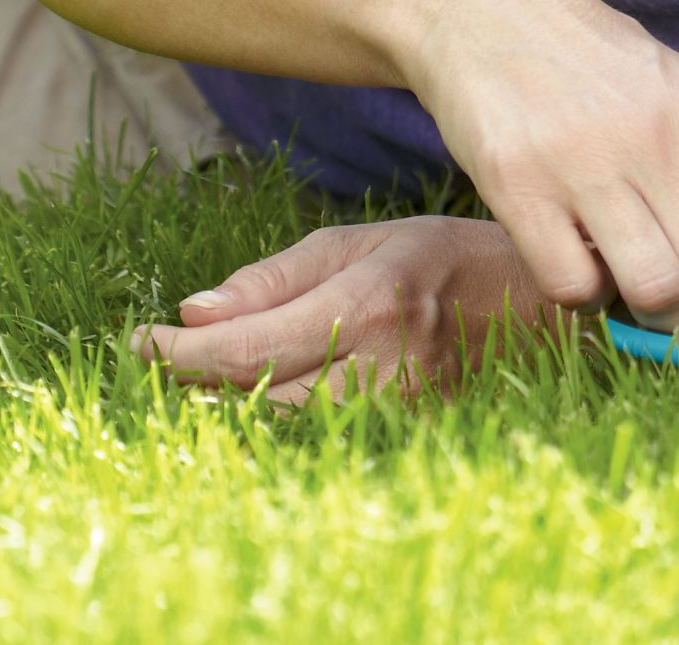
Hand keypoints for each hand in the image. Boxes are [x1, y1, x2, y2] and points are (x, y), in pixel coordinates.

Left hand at [134, 217, 566, 401]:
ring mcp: (395, 409)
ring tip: (202, 375)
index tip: (138, 340)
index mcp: (366, 303)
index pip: (244, 348)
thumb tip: (194, 311)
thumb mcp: (360, 240)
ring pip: (278, 426)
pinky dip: (275, 419)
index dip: (178, 352)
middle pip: (252, 397)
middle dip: (195, 381)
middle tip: (163, 357)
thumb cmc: (445, 258)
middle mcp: (380, 365)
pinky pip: (315, 437)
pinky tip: (257, 396)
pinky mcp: (402, 435)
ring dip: (228, 403)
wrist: (540, 307)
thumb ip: (275, 275)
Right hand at [391, 0, 678, 337]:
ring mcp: (585, 166)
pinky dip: (586, 300)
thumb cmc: (610, 69)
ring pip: (654, 294)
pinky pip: (572, 287)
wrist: (494, 13)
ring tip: (647, 299)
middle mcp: (657, 142)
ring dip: (657, 321)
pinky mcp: (517, 189)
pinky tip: (585, 267)